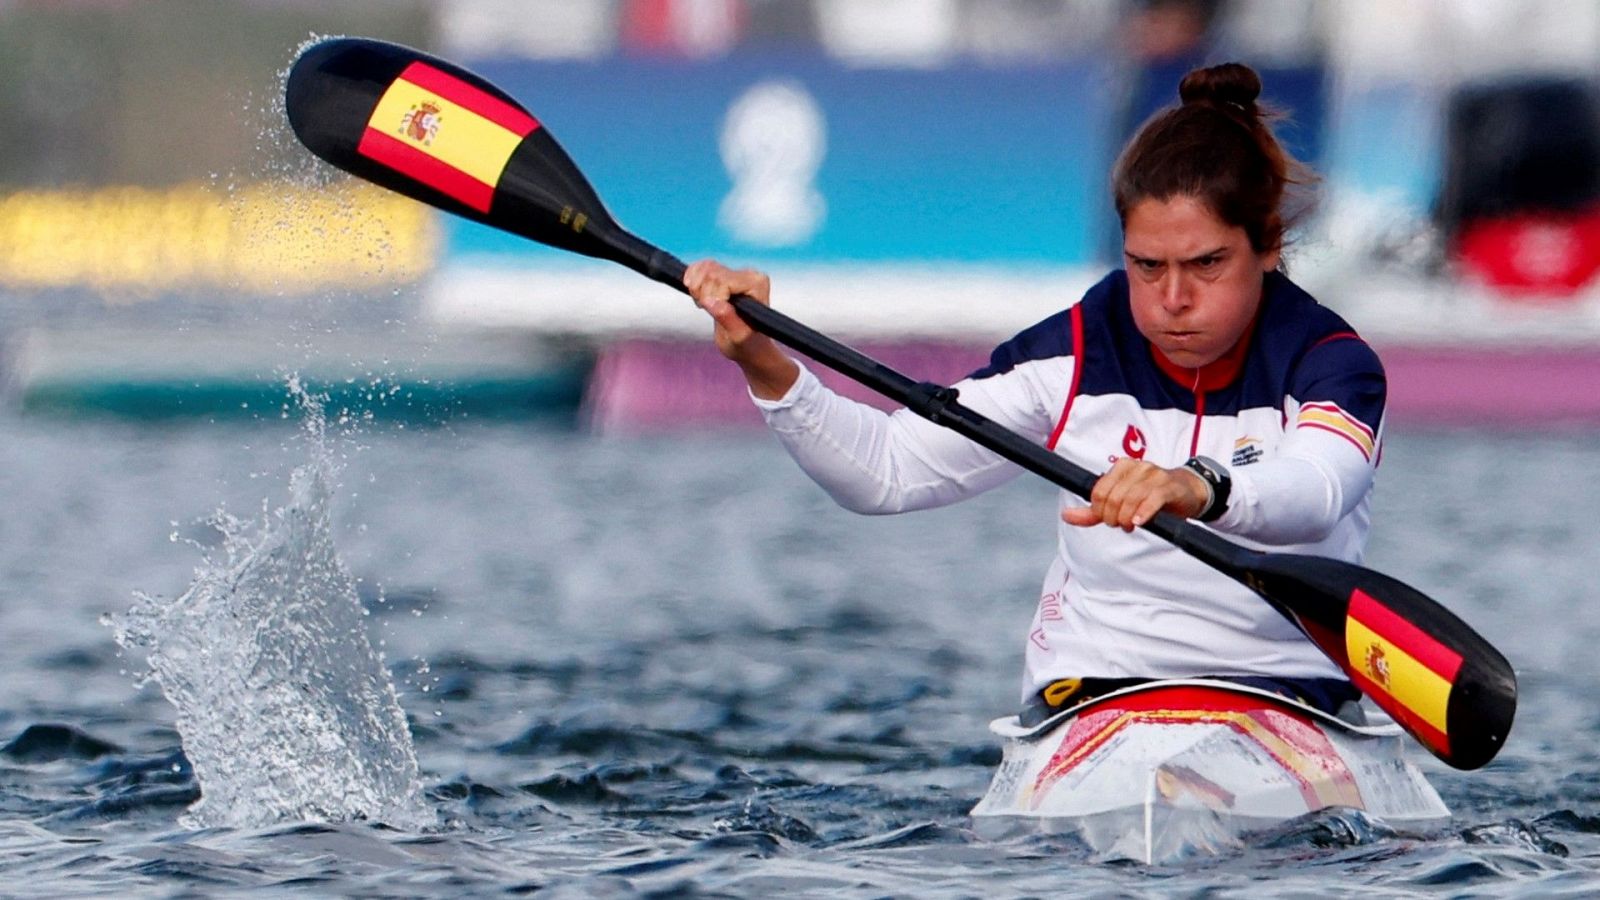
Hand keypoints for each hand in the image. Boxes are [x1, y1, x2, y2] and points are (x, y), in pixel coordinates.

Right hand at [683, 259, 797, 399]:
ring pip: (705, 267)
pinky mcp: (726, 274)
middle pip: (712, 271)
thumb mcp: (738, 337)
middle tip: (706, 310)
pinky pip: (702, 266)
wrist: (748, 346)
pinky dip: (692, 278)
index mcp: (757, 285)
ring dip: (696, 286)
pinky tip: (696, 294)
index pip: (724, 280)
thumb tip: (710, 301)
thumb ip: (727, 318)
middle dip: (702, 292)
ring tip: (702, 304)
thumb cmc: (748, 344)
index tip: (713, 312)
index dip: (712, 296)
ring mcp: (737, 273)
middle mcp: (750, 275)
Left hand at [1061, 457, 1211, 530]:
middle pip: (1113, 497)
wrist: (1187, 492)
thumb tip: (1066, 516)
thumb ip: (1094, 512)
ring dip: (1127, 519)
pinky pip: (1152, 498)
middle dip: (1113, 518)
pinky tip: (1140, 521)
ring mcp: (1153, 474)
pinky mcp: (1168, 485)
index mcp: (1121, 467)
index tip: (1108, 520)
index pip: (1099, 491)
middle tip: (1122, 525)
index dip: (1100, 511)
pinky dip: (1143, 512)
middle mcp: (1136, 467)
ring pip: (1130, 499)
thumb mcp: (1121, 503)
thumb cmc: (1152, 497)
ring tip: (1132, 525)